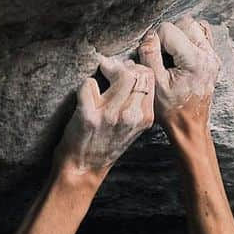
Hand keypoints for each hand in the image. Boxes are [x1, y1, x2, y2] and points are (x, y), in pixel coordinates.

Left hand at [54, 54, 154, 175]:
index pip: (149, 78)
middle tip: (110, 70)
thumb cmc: (106, 144)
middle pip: (136, 73)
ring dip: (107, 69)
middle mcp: (130, 116)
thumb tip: (131, 70)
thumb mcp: (131, 126)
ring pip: (119, 74)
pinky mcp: (89, 116)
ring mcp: (110, 116)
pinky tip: (86, 95)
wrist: (84, 167)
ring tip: (100, 78)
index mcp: (144, 117)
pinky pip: (89, 84)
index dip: (135, 68)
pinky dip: (85, 85)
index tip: (124, 70)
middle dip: (122, 66)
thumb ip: (136, 102)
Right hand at [137, 15, 219, 134]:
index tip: (151, 56)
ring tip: (171, 53)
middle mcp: (208, 55)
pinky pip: (202, 36)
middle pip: (184, 23)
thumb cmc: (172, 111)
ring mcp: (212, 57)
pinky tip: (181, 53)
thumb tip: (149, 36)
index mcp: (194, 60)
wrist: (189, 126)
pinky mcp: (212, 60)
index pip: (168, 30)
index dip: (154, 40)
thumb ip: (149, 55)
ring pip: (194, 27)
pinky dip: (190, 39)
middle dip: (168, 34)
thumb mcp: (155, 84)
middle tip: (161, 54)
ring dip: (179, 35)